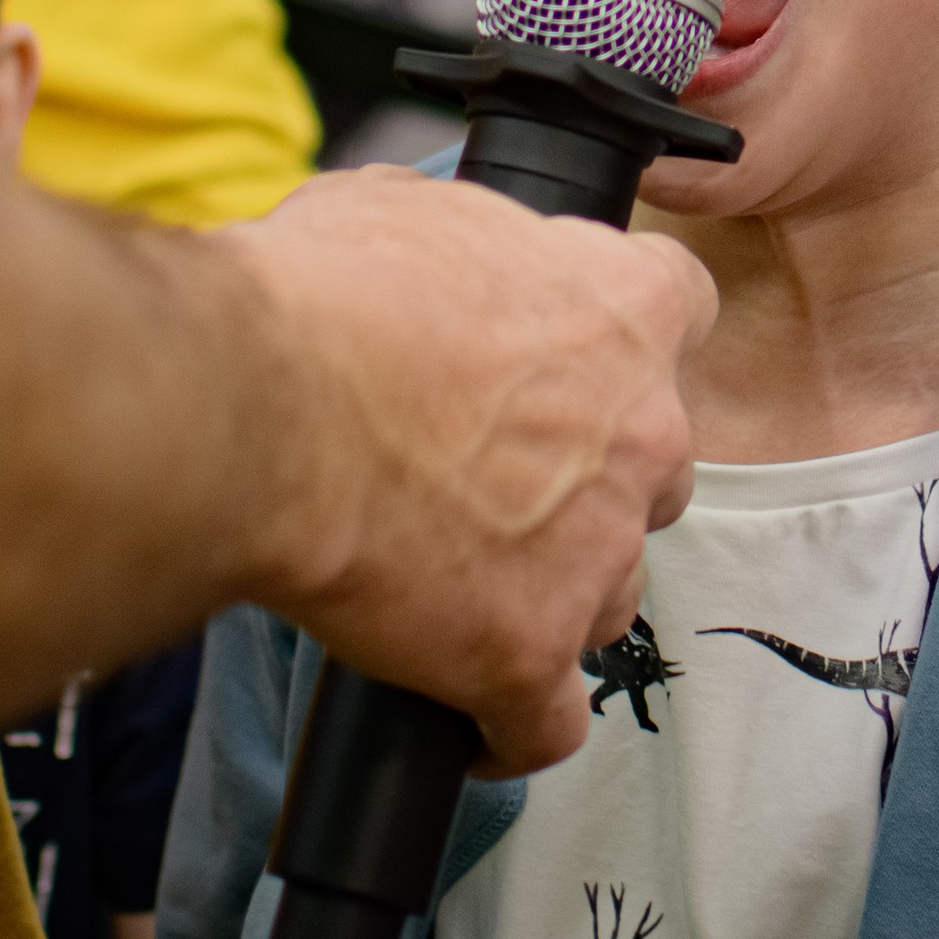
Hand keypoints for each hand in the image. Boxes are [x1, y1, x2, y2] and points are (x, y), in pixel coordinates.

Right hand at [226, 166, 713, 774]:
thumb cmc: (315, 299)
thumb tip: (431, 250)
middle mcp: (641, 430)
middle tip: (494, 481)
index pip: (681, 308)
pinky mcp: (528, 652)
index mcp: (623, 306)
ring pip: (610, 594)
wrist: (257, 407)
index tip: (572, 360)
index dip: (621, 340)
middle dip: (590, 479)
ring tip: (460, 592)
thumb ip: (463, 237)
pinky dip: (507, 728)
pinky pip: (545, 723)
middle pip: (654, 468)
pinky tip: (464, 719)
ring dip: (552, 595)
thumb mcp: (401, 210)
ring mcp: (597, 551)